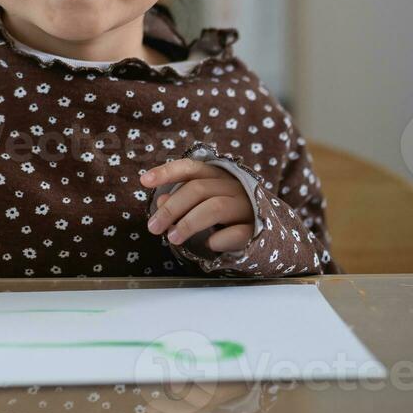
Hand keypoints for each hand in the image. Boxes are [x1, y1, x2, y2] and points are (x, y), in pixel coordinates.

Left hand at [139, 158, 253, 254]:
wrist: (269, 234)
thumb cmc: (228, 216)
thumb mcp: (203, 205)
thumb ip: (182, 200)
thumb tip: (161, 200)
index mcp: (218, 175)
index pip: (190, 167)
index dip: (166, 172)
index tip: (143, 181)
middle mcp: (233, 186)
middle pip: (197, 189)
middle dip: (171, 208)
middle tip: (153, 227)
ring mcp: (247, 206)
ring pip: (214, 208)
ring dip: (188, 223)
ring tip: (172, 238)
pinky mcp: (257, 228)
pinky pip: (236, 232)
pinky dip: (219, 239)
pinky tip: (210, 245)